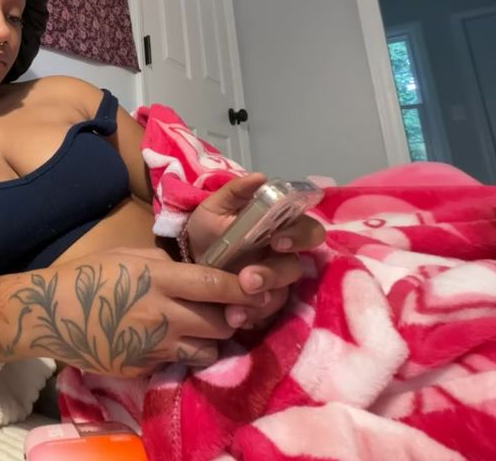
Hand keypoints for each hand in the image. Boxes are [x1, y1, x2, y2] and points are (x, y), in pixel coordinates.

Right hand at [32, 247, 269, 376]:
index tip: (259, 285)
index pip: (215, 285)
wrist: (48, 313)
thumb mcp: (127, 254)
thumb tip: (193, 269)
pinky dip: (182, 353)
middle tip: (228, 309)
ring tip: (199, 329)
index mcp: (158, 279)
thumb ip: (165, 263)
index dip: (243, 287)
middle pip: (221, 323)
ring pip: (207, 351)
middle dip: (232, 317)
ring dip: (211, 340)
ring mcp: (154, 346)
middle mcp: (162, 314)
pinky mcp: (144, 367)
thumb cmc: (87, 275)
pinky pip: (178, 363)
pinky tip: (170, 342)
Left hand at [185, 173, 325, 329]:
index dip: (299, 237)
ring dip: (260, 301)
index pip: (308, 231)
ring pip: (282, 294)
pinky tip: (232, 317)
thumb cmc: (208, 229)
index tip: (277, 240)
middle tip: (247, 279)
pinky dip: (249, 317)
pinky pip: (266, 315)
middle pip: (296, 268)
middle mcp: (284, 257)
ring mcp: (275, 284)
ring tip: (234, 308)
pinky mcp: (262, 305)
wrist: (186, 259)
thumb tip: (260, 178)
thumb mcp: (215, 207)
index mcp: (280, 229)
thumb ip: (236, 192)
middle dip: (273, 275)